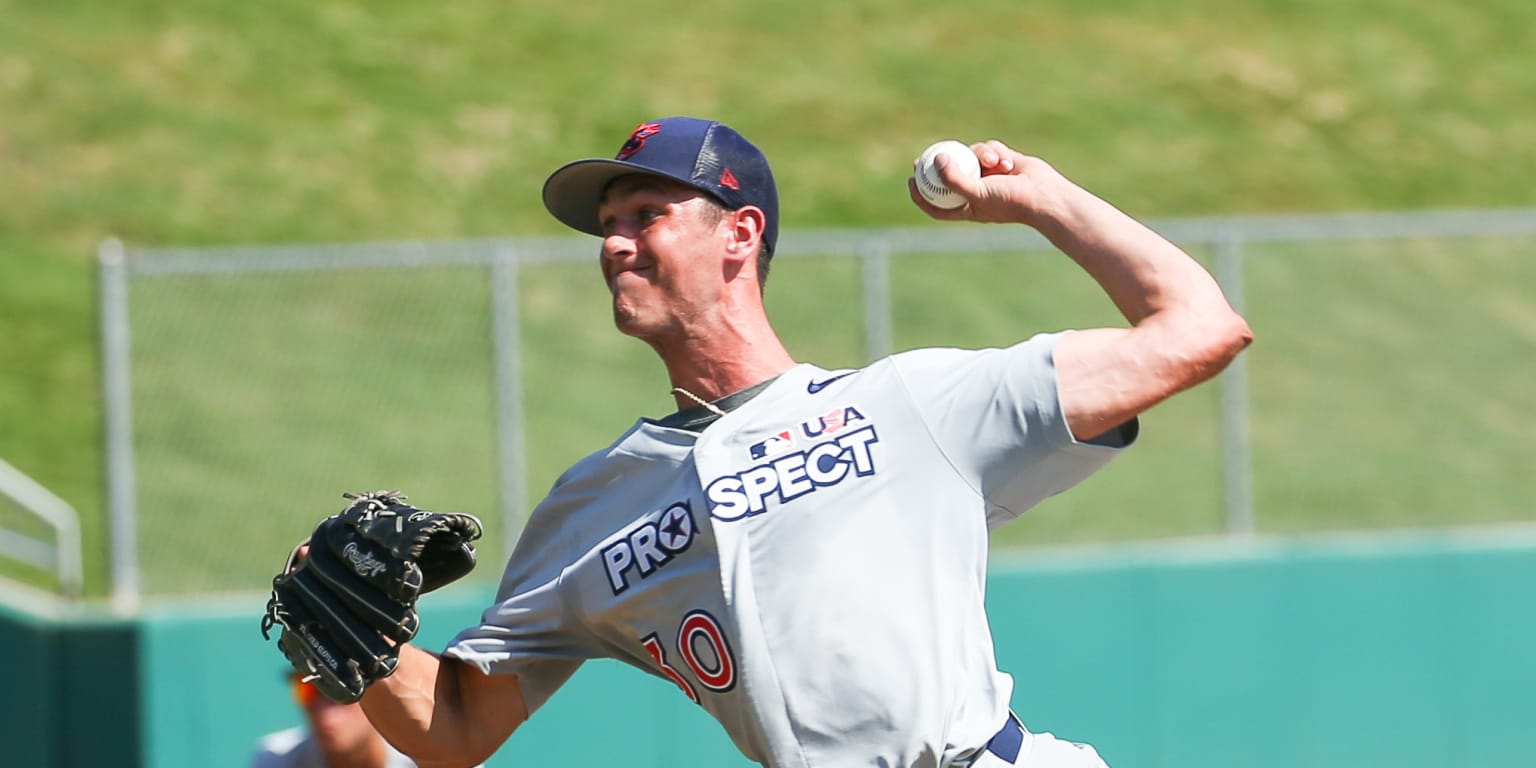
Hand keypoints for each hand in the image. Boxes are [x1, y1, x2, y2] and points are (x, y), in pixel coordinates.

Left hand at [907, 140, 1064, 224]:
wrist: (1043, 194)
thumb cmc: (1010, 201)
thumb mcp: (977, 193)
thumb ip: (954, 179)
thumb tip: (936, 159)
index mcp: (967, 207)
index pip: (938, 204)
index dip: (922, 195)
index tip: (910, 181)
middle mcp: (976, 191)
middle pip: (950, 175)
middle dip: (938, 164)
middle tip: (926, 154)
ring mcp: (988, 175)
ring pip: (971, 156)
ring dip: (981, 155)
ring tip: (993, 161)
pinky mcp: (1001, 161)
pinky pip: (988, 149)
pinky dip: (995, 152)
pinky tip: (1007, 160)